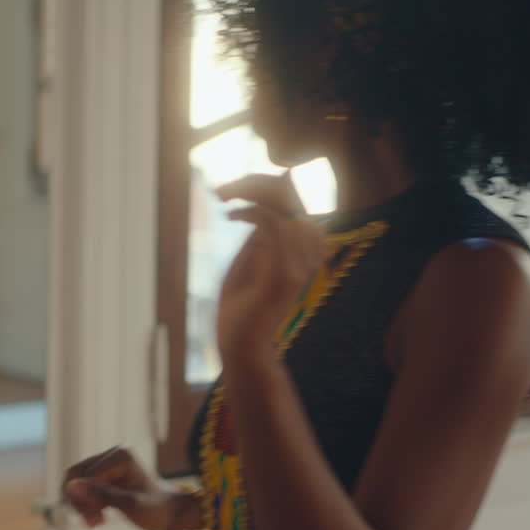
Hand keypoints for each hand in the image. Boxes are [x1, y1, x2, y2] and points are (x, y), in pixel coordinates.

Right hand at [61, 446, 198, 529]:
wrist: (172, 515)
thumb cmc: (157, 511)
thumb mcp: (131, 506)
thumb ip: (101, 495)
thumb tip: (71, 486)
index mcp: (121, 455)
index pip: (84, 476)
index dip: (84, 499)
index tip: (97, 521)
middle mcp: (112, 454)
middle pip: (75, 475)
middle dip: (79, 502)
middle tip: (93, 524)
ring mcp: (107, 464)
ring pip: (75, 482)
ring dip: (81, 505)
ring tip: (96, 523)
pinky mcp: (104, 475)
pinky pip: (82, 487)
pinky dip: (85, 505)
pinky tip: (99, 519)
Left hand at [215, 172, 325, 366]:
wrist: (240, 346)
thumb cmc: (242, 306)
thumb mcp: (251, 261)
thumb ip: (261, 235)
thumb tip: (262, 205)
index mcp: (304, 251)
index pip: (295, 204)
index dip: (266, 186)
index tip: (233, 191)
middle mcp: (308, 256)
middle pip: (291, 198)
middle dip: (255, 184)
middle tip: (220, 191)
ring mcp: (300, 266)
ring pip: (282, 207)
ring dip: (248, 196)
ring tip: (223, 203)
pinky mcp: (284, 276)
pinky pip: (273, 227)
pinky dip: (249, 213)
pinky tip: (230, 216)